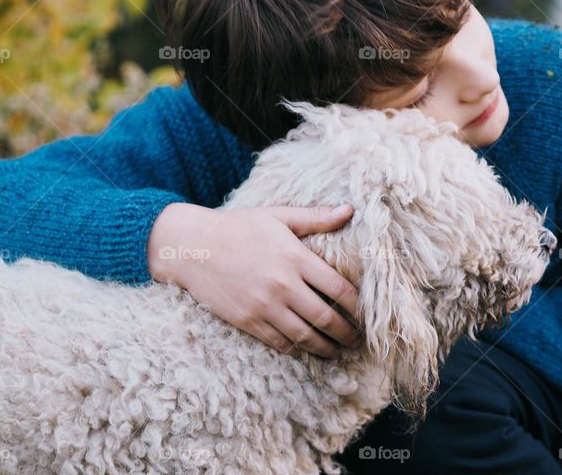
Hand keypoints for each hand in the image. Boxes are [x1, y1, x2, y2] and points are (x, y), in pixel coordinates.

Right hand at [148, 202, 361, 358]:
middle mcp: (283, 285)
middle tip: (359, 341)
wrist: (192, 246)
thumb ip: (316, 217)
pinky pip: (279, 342)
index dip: (358, 306)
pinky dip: (296, 350)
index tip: (368, 315)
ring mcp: (264, 306)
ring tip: (338, 352)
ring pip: (305, 336)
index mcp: (295, 258)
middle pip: (326, 318)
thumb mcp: (279, 215)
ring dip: (326, 348)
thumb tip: (350, 209)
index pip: (339, 289)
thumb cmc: (238, 226)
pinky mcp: (247, 321)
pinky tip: (306, 350)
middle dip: (347, 333)